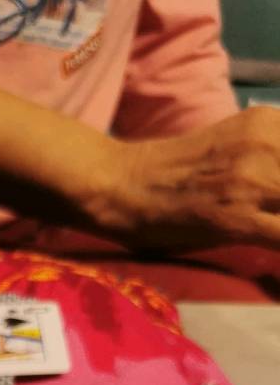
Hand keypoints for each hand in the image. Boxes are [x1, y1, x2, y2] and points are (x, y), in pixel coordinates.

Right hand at [95, 107, 279, 249]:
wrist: (120, 186)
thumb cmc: (171, 176)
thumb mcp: (233, 149)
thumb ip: (269, 161)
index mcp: (269, 123)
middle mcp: (269, 141)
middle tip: (276, 217)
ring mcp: (254, 179)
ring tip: (272, 231)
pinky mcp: (238, 217)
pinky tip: (276, 261)